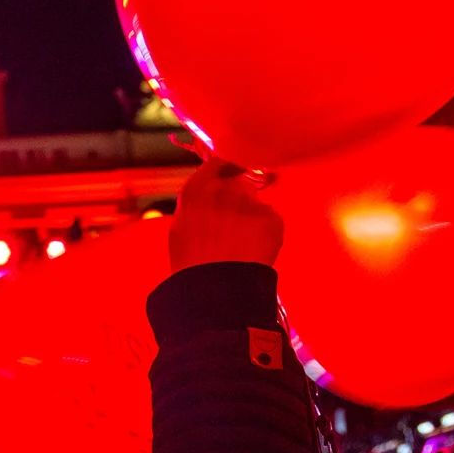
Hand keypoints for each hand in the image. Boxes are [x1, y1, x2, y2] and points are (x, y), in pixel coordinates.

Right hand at [168, 158, 283, 272]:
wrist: (215, 290)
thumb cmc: (192, 265)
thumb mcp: (181, 227)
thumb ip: (197, 203)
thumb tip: (208, 193)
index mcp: (197, 189)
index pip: (220, 162)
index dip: (229, 168)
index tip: (234, 174)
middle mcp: (224, 189)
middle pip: (241, 185)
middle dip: (240, 201)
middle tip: (235, 230)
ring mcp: (249, 202)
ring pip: (257, 204)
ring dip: (253, 219)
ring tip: (243, 247)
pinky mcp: (271, 218)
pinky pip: (272, 220)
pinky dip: (267, 234)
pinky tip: (255, 252)